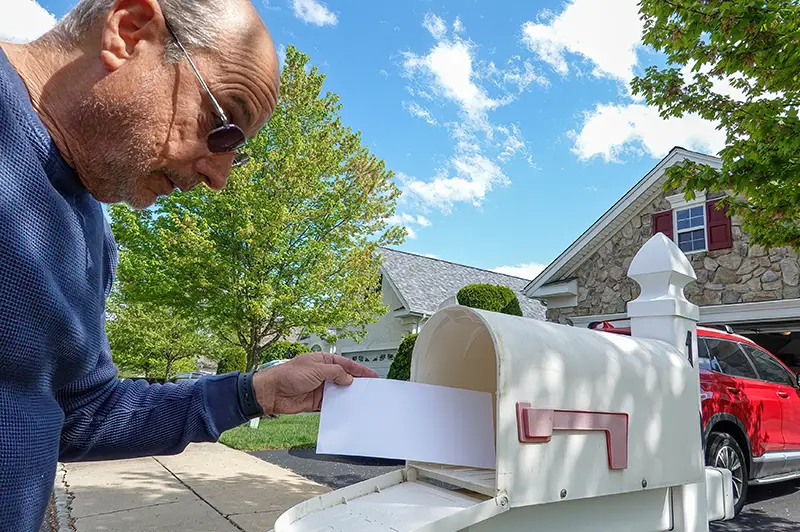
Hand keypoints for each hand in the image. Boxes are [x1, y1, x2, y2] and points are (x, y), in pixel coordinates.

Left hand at [253, 353, 377, 414]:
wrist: (272, 392)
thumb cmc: (288, 375)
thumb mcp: (316, 369)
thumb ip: (335, 373)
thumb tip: (348, 378)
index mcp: (323, 361)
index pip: (346, 365)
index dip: (360, 370)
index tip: (371, 375)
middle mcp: (322, 374)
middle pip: (344, 379)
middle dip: (356, 384)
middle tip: (369, 390)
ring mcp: (320, 388)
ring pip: (339, 392)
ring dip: (347, 396)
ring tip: (359, 401)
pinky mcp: (316, 401)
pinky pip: (331, 404)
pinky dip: (338, 407)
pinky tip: (345, 409)